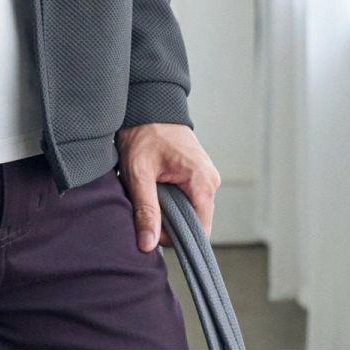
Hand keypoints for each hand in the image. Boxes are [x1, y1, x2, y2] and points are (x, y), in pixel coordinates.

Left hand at [116, 122, 220, 252]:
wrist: (147, 104)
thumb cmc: (144, 132)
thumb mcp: (138, 172)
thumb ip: (146, 209)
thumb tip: (148, 245)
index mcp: (202, 181)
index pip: (200, 231)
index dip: (175, 238)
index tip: (152, 230)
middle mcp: (210, 181)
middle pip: (195, 223)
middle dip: (169, 224)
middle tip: (145, 211)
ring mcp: (206, 178)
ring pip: (190, 212)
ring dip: (168, 211)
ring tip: (149, 195)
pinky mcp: (198, 176)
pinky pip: (188, 200)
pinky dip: (171, 201)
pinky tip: (155, 190)